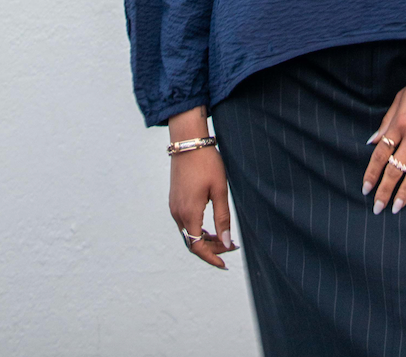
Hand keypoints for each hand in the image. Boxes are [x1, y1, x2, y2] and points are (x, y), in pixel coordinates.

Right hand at [169, 146, 239, 268]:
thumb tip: (226, 242)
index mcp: (189, 213)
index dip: (211, 258)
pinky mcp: (174, 200)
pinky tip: (211, 226)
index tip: (225, 264)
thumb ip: (222, 218)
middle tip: (231, 246)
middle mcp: (177, 214)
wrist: (188, 142)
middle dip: (212, 249)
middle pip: (192, 242)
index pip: (198, 247)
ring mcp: (173, 207)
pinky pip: (185, 223)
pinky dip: (198, 229)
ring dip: (205, 239)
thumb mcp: (220, 190)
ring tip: (224, 237)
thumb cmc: (207, 164)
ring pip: (188, 233)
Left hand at [362, 45, 405, 214]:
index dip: (372, 173)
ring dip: (405, 192)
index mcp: (400, 122)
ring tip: (397, 208)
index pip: (381, 153)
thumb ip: (387, 120)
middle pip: (396, 167)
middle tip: (377, 208)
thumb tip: (373, 141)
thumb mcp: (401, 97)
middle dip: (385, 189)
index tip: (365, 189)